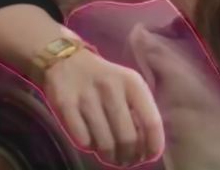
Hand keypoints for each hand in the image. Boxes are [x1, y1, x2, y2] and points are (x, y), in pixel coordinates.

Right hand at [39, 48, 166, 165]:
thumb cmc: (105, 78)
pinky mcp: (66, 105)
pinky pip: (83, 140)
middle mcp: (112, 89)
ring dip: (110, 156)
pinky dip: (89, 147)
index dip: (153, 144)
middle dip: (129, 156)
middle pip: (127, 137)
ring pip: (105, 143)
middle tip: (127, 161)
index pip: (151, 121)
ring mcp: (87, 97)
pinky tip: (92, 143)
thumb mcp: (128, 84)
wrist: (67, 60)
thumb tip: (148, 145)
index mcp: (133, 83)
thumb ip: (139, 109)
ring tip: (112, 157)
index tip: (150, 156)